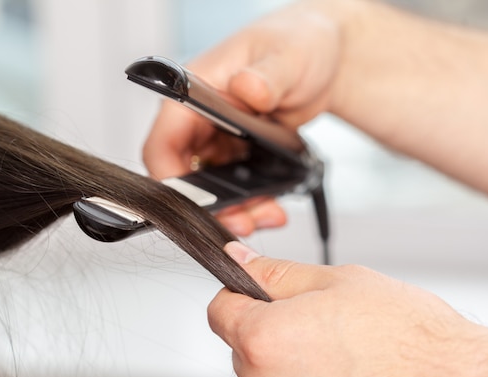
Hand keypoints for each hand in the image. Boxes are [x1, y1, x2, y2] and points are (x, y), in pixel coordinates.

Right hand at [143, 0, 346, 235]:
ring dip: (234, 209)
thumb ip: (267, 75)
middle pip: (184, 175)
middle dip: (209, 205)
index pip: (163, 142)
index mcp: (195, 89)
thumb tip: (247, 88)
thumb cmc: (297, 44)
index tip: (194, 206)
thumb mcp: (288, 56)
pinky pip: (233, 187)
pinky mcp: (236, 153)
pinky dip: (251, 203)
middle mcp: (200, 117)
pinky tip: (271, 206)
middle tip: (241, 221)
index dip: (171, 180)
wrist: (324, 59)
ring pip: (209, 187)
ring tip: (265, 215)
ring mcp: (218, 138)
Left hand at [208, 241, 487, 376]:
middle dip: (264, 323)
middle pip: (239, 343)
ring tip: (331, 343)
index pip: (217, 310)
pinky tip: (336, 367)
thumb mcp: (332, 280)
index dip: (237, 293)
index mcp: (264, 340)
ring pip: (262, 370)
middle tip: (308, 315)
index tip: (257, 291)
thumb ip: (272, 273)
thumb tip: (238, 260)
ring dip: (283, 353)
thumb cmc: (403, 336)